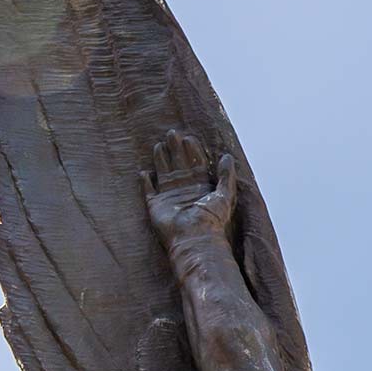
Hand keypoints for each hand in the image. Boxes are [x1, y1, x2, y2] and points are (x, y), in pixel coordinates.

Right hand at [139, 129, 237, 248]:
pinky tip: (145, 172)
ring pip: (163, 172)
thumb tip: (227, 156)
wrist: (194, 237)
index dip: (192, 150)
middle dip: (175, 148)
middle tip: (172, 133)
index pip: (196, 162)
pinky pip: (148, 191)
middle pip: (179, 163)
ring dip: (161, 159)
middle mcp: (184, 189)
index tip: (189, 137)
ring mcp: (169, 197)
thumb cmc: (211, 219)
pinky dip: (146, 182)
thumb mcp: (225, 194)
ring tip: (159, 145)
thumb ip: (226, 175)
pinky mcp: (156, 206)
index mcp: (201, 185)